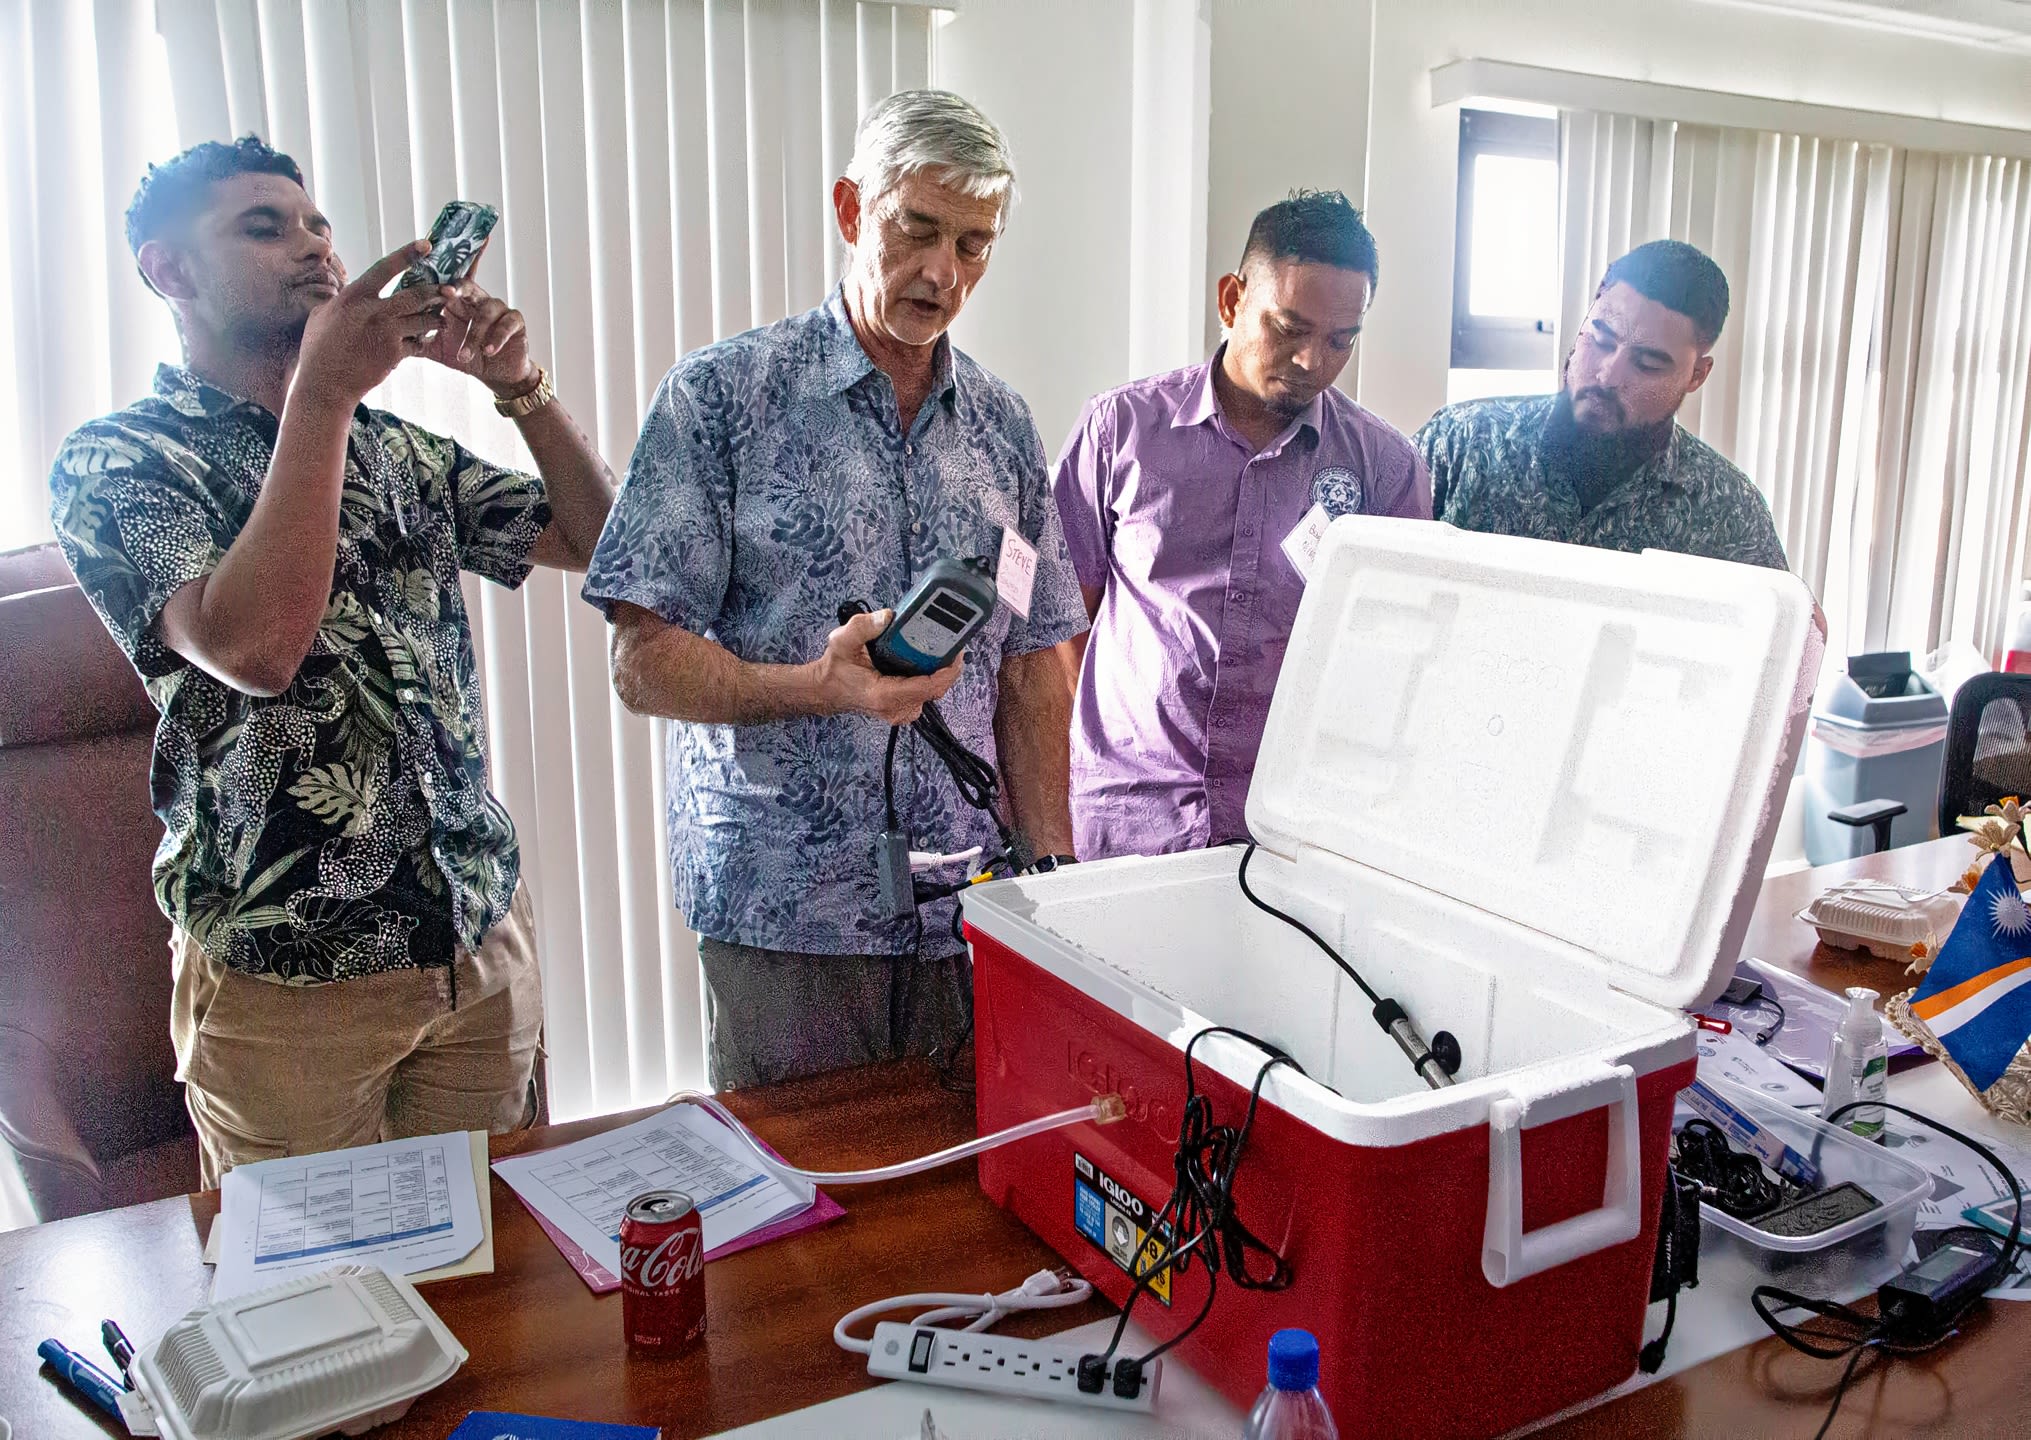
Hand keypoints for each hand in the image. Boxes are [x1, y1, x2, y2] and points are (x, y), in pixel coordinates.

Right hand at [292, 241, 444, 408]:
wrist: (326, 384)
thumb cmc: (320, 348)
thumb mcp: (323, 314)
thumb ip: (342, 299)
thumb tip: (347, 287)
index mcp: (354, 296)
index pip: (385, 268)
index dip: (408, 254)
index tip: (427, 244)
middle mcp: (373, 311)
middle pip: (416, 295)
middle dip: (438, 291)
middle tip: (452, 288)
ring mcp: (387, 333)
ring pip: (424, 319)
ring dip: (436, 318)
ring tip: (441, 317)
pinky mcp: (395, 354)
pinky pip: (419, 343)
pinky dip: (423, 341)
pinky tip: (424, 340)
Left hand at [422, 264, 535, 396]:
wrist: (495, 375)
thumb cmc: (466, 356)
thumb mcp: (436, 348)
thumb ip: (416, 338)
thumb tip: (385, 336)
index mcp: (458, 302)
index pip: (449, 280)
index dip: (444, 267)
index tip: (433, 255)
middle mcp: (478, 300)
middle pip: (468, 285)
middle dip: (457, 288)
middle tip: (446, 293)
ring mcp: (499, 309)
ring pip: (486, 311)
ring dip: (474, 334)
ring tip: (464, 355)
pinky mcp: (515, 322)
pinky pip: (506, 324)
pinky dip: (496, 338)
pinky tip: (488, 351)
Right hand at [812, 610, 963, 724]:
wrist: (827, 690)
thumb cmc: (836, 669)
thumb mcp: (842, 641)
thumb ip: (863, 626)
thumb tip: (888, 617)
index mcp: (885, 695)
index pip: (930, 687)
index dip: (948, 670)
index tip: (958, 652)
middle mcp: (897, 709)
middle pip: (936, 689)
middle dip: (947, 667)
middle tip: (952, 643)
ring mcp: (901, 712)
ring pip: (933, 692)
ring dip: (940, 671)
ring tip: (943, 648)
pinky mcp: (903, 709)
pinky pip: (925, 692)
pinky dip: (930, 676)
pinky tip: (930, 660)